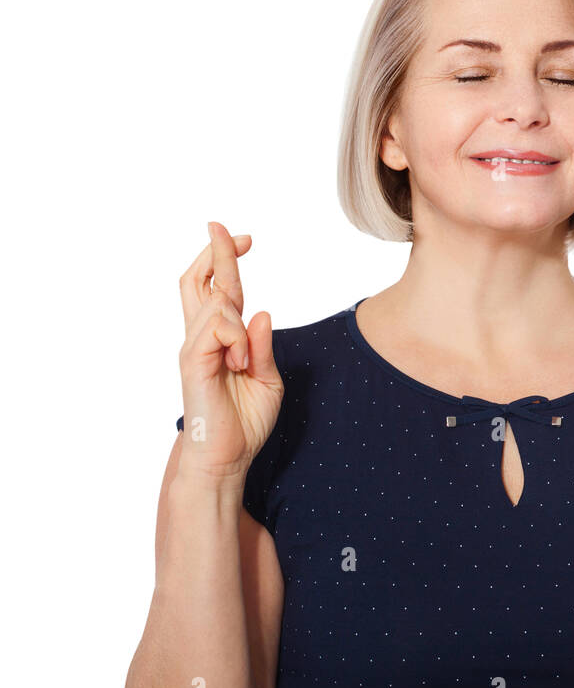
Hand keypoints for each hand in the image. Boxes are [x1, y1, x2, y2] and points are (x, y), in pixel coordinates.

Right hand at [176, 221, 283, 481]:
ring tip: (243, 362)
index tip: (245, 238)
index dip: (227, 259)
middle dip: (216, 252)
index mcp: (221, 339)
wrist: (227, 457)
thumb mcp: (267, 379)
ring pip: (216, 304)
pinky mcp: (193, 362)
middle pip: (198, 281)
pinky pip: (216, 329)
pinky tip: (238, 363)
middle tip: (227, 229)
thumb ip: (263, 346)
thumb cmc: (245, 421)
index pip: (218, 288)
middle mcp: (202, 338)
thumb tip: (262, 312)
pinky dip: (235, 338)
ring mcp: (194, 348)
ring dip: (239, 323)